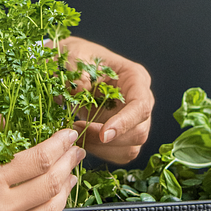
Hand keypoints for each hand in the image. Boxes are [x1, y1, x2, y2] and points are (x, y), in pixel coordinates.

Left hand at [61, 36, 153, 164]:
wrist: (69, 66)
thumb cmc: (77, 57)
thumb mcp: (74, 56)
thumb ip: (78, 72)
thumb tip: (81, 91)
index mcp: (135, 77)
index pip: (140, 105)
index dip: (125, 122)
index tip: (104, 134)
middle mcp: (139, 100)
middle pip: (140, 131)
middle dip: (109, 139)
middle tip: (78, 131)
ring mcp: (132, 120)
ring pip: (131, 147)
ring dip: (103, 149)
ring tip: (77, 134)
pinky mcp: (122, 135)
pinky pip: (119, 154)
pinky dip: (101, 154)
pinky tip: (83, 140)